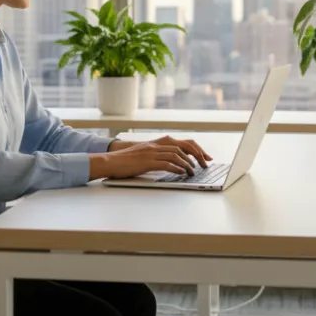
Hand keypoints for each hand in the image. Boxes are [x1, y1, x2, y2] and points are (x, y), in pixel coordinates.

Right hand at [91, 137, 212, 180]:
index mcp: (155, 143)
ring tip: (192, 171)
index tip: (205, 157)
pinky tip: (181, 173)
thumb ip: (156, 156)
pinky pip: (166, 164)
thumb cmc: (126, 161)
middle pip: (182, 147)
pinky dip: (177, 168)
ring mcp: (151, 152)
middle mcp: (155, 145)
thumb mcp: (143, 155)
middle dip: (196, 156)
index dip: (195, 149)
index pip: (181, 142)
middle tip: (204, 164)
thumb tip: (172, 164)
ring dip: (187, 164)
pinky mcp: (147, 162)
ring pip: (176, 155)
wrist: (111, 162)